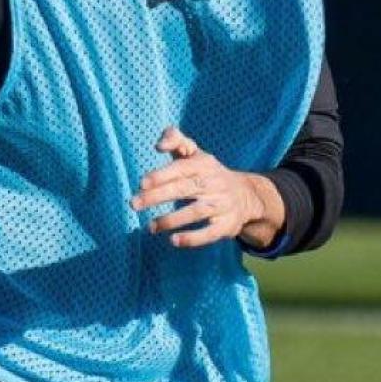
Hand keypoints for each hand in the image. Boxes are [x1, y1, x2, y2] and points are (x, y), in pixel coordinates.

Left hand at [130, 126, 283, 249]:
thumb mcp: (195, 153)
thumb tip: (159, 145)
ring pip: (196, 212)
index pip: (181, 168)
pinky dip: (193, 238)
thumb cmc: (208, 173)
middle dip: (158, 196)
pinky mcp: (226, 225)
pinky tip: (174, 241)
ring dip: (171, 220)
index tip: (142, 183)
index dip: (162, 175)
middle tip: (134, 204)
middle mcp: (213, 184)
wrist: (246, 195)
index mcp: (204, 165)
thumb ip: (176, 140)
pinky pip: (210, 233)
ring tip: (150, 227)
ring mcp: (221, 205)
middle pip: (184, 189)